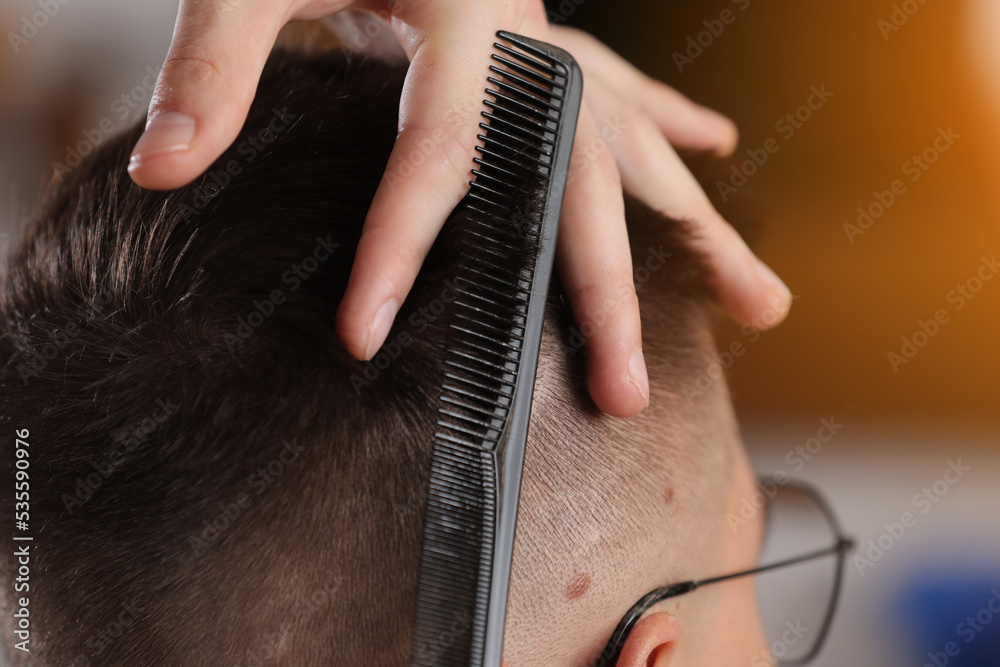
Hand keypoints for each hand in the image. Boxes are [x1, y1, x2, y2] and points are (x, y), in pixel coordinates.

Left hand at [127, 1, 790, 418]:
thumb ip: (214, 61)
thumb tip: (160, 172)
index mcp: (464, 8)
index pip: (440, 152)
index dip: (405, 247)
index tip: (366, 337)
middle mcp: (528, 29)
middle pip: (580, 181)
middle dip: (604, 296)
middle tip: (624, 396)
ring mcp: (547, 31)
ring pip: (635, 148)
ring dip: (694, 231)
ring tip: (761, 304)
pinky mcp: (543, 30)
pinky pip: (622, 90)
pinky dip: (669, 126)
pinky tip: (715, 153)